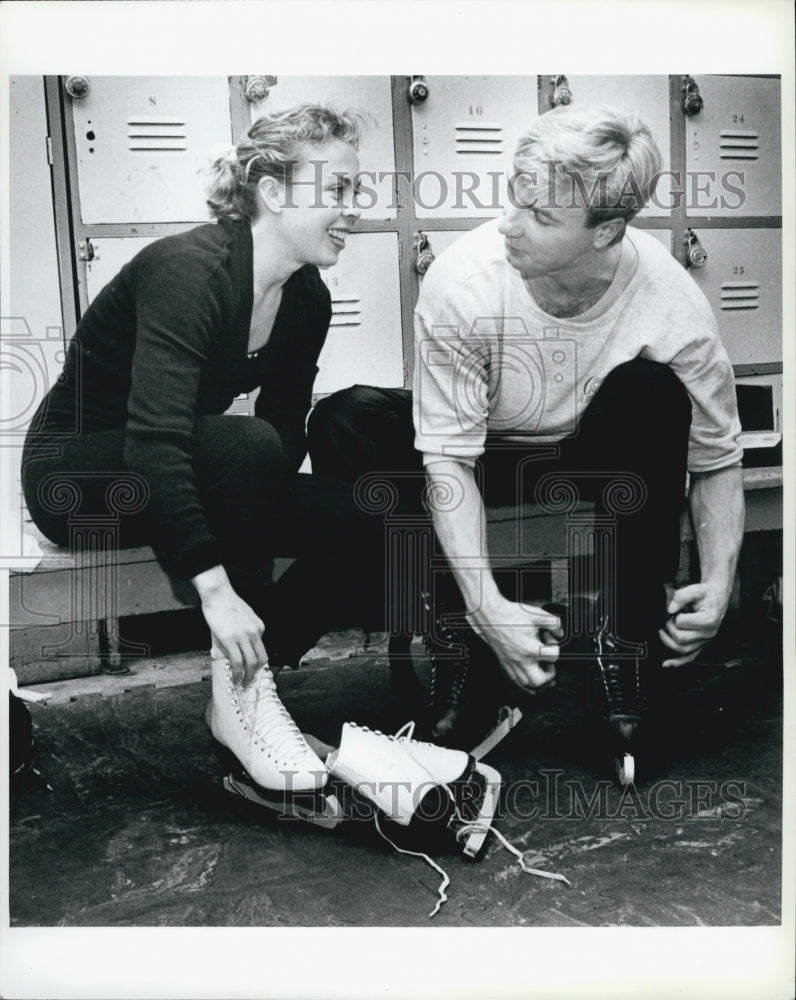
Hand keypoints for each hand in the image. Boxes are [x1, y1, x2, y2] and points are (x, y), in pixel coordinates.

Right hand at [193, 566, 267, 686]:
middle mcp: (255, 633)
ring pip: (251, 663)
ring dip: (248, 677)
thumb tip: (239, 643)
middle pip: (261, 658)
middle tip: (249, 681)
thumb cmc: (227, 602)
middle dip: (256, 673)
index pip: (261, 648)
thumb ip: (245, 629)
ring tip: (242, 685)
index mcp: (259, 627)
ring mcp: (244, 637)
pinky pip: (237, 662)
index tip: (250, 668)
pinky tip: (235, 680)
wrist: (218, 594)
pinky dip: (237, 674)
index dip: (256, 661)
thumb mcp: (244, 615)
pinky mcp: (231, 640)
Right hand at [467, 598, 560, 691]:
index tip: (551, 642)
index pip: (553, 657)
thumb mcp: (536, 614)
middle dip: (549, 675)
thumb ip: (553, 623)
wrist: (490, 616)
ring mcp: (512, 664)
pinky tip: (530, 681)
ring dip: (538, 682)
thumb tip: (560, 633)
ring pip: (527, 685)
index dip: (556, 648)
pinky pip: (516, 682)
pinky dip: (526, 685)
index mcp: (531, 649)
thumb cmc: (510, 615)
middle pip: (540, 681)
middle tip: (549, 663)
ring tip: (542, 671)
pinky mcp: (505, 664)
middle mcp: (521, 660)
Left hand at [659, 582, 727, 666]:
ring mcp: (705, 641)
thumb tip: (669, 609)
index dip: (674, 616)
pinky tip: (666, 664)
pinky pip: (690, 658)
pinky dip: (677, 662)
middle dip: (669, 628)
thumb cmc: (706, 594)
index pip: (681, 623)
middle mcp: (709, 634)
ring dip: (668, 642)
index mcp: (708, 620)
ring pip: (683, 651)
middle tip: (669, 618)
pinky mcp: (701, 645)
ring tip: (662, 631)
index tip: (675, 610)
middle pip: (680, 639)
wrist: (716, 597)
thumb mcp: (695, 589)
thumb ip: (681, 596)